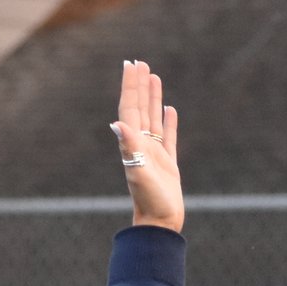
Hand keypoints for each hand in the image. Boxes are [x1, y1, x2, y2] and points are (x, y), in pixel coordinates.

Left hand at [111, 59, 181, 232]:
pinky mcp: (168, 163)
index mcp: (133, 144)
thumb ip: (129, 147)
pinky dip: (168, 121)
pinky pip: (168, 136)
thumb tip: (118, 124)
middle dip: (139, 85)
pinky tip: (169, 109)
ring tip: (153, 77)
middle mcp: (141, 145)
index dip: (130, 87)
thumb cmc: (149, 200)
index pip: (130, 108)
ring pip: (153, 118)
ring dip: (152, 97)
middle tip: (139, 62)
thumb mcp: (138, 172)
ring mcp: (154, 153)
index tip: (130, 65)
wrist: (159, 223)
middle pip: (140, 108)